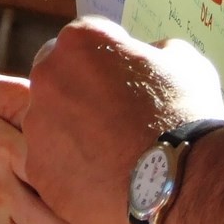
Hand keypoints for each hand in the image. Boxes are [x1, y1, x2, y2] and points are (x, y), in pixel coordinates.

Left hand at [21, 17, 223, 223]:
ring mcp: (37, 124)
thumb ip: (152, 50)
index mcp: (80, 41)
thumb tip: (144, 57)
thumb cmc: (186, 115)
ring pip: (47, 123)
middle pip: (57, 78)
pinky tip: (99, 179)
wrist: (183, 182)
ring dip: (70, 132)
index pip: (84, 42)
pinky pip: (49, 164)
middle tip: (113, 119)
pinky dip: (68, 170)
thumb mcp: (183, 61)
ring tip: (108, 155)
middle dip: (80, 93)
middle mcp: (47, 75)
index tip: (124, 81)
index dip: (107, 61)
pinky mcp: (37, 169)